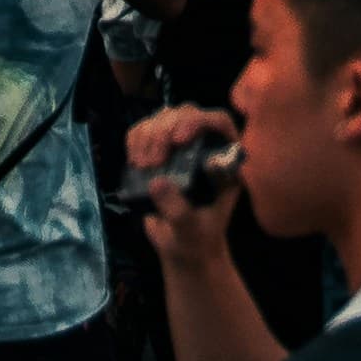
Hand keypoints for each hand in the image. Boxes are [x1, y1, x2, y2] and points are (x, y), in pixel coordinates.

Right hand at [122, 106, 243, 274]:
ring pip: (164, 117)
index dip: (198, 122)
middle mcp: (206, 144)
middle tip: (152, 163)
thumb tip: (156, 182)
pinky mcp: (159, 148)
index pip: (219, 122)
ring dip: (147, 135)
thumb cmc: (196, 239)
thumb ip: (179, 210)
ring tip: (141, 166)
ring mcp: (181, 144)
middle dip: (164, 131)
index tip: (177, 140)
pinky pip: (144, 128)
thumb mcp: (191, 230)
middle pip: (187, 114)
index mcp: (226, 159)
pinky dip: (135, 139)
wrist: (183, 246)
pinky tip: (133, 161)